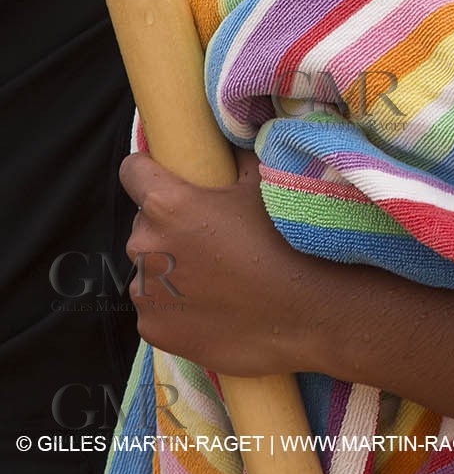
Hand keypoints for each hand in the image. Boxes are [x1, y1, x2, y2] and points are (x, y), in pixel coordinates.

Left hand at [121, 148, 327, 376]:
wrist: (299, 315)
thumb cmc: (281, 243)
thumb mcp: (262, 185)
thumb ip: (235, 158)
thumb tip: (227, 145)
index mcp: (167, 204)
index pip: (132, 171)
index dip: (147, 169)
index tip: (163, 175)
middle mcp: (146, 246)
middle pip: (145, 222)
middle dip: (168, 225)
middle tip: (207, 235)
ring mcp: (146, 292)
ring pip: (149, 266)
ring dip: (170, 267)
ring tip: (212, 276)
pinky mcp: (153, 328)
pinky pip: (156, 305)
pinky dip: (174, 304)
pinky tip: (210, 306)